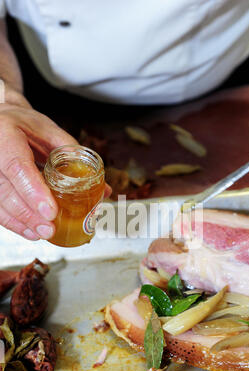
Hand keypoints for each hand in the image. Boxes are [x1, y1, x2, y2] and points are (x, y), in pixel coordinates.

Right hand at [0, 87, 110, 240]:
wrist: (3, 123)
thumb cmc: (27, 126)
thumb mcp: (51, 133)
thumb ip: (75, 158)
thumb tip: (103, 190)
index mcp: (7, 134)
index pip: (18, 166)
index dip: (33, 191)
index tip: (51, 211)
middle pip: (7, 189)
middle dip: (30, 214)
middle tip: (50, 228)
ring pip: (0, 201)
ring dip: (22, 222)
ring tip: (43, 233)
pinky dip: (14, 223)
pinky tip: (30, 232)